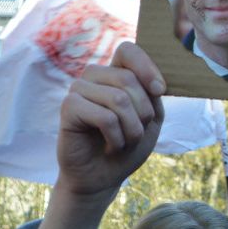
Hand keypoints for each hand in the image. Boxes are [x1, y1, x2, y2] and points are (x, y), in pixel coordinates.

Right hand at [53, 42, 164, 199]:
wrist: (102, 177)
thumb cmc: (126, 147)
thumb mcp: (149, 119)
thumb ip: (152, 96)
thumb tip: (155, 84)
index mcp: (113, 74)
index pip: (127, 50)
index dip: (146, 67)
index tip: (159, 91)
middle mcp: (94, 77)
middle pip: (127, 78)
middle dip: (142, 113)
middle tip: (135, 134)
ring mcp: (78, 89)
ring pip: (118, 98)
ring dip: (131, 129)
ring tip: (123, 143)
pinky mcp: (68, 107)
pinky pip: (104, 116)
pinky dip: (116, 137)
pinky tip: (110, 146)